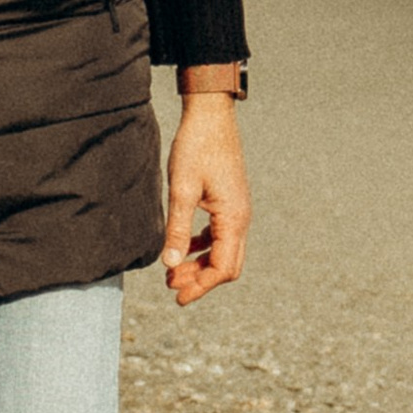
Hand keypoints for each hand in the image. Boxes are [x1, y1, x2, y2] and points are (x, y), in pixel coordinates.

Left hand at [162, 92, 249, 306]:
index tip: (177, 297)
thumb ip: (177, 229)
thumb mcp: (181, 189)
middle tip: (171, 288)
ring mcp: (237, 211)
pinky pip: (220, 236)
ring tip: (172, 273)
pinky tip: (183, 248)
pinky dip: (202, 248)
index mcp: (233, 219)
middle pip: (227, 265)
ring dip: (200, 266)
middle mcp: (241, 218)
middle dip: (201, 281)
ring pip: (224, 252)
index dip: (200, 287)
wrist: (211, 116)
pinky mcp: (229, 203)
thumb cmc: (196, 148)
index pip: (222, 268)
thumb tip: (171, 265)